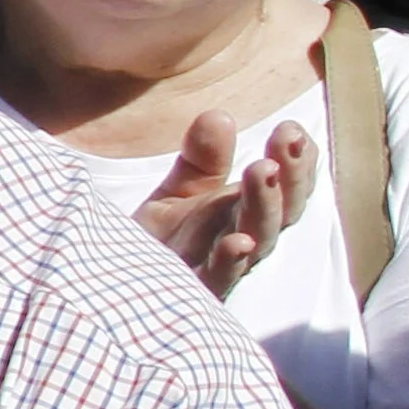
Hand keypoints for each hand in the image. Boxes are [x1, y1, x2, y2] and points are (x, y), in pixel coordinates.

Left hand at [137, 113, 314, 294]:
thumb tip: (219, 116)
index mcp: (244, 214)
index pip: (284, 188)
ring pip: (256, 240)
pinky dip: (231, 262)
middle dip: (289, 176)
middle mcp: (241, 240)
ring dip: (262, 206)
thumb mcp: (178, 192)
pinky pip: (218, 280)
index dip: (296, 162)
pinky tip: (239, 241)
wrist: (112, 285)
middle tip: (287, 141)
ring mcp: (219, 268)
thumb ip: (201, 159)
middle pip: (280, 212)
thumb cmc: (157, 241)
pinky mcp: (192, 292)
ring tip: (263, 170)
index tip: (291, 130)